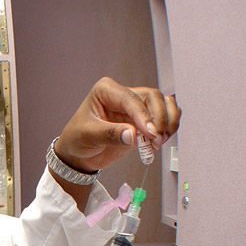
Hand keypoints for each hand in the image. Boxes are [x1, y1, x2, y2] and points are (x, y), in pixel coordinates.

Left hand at [55, 77, 180, 172]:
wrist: (78, 154)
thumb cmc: (77, 139)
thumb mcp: (88, 136)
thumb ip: (110, 134)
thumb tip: (133, 135)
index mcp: (106, 90)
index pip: (130, 98)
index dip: (143, 115)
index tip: (150, 133)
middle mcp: (122, 95)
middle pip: (152, 97)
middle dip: (159, 118)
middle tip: (156, 139)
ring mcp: (134, 108)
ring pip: (162, 104)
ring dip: (168, 121)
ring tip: (160, 140)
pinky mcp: (142, 121)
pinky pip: (163, 117)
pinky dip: (169, 126)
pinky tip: (162, 139)